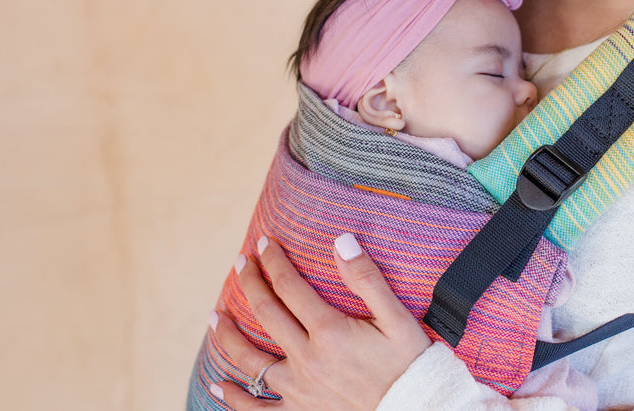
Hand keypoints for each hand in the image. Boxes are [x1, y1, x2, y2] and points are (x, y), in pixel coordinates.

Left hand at [210, 234, 431, 409]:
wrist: (417, 409)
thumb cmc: (410, 363)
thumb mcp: (397, 317)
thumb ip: (366, 279)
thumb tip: (342, 240)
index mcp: (330, 331)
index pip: (290, 286)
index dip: (274, 261)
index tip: (264, 242)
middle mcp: (307, 359)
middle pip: (267, 313)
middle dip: (251, 283)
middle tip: (241, 263)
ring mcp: (299, 390)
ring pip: (251, 360)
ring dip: (228, 336)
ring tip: (216, 316)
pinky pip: (257, 410)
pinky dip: (234, 398)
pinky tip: (218, 385)